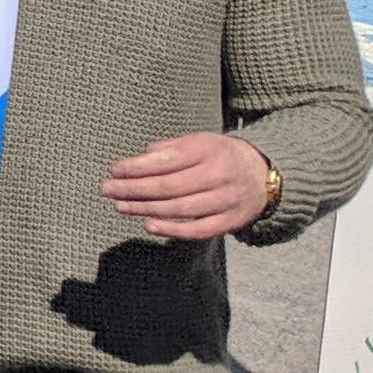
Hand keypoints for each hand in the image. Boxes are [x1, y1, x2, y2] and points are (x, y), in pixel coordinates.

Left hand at [102, 132, 277, 243]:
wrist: (265, 174)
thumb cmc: (220, 156)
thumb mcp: (199, 141)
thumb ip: (170, 148)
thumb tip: (139, 160)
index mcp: (208, 150)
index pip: (167, 160)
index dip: (137, 167)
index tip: (114, 171)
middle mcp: (219, 175)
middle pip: (169, 186)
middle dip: (134, 189)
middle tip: (107, 191)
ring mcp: (227, 200)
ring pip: (180, 208)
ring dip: (146, 209)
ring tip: (120, 206)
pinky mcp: (231, 221)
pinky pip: (199, 230)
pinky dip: (173, 230)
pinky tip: (149, 225)